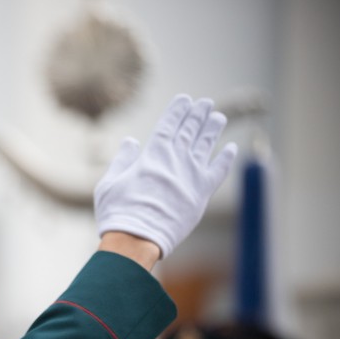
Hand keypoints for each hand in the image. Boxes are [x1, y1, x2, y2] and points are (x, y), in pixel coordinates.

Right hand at [94, 94, 236, 258]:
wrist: (137, 239)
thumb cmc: (118, 212)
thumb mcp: (110, 182)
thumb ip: (123, 160)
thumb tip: (131, 142)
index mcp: (152, 155)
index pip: (168, 124)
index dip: (177, 110)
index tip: (184, 100)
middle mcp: (175, 160)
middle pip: (189, 130)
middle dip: (197, 114)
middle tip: (204, 103)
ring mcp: (191, 176)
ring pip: (206, 145)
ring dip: (212, 129)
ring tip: (218, 117)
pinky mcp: (201, 194)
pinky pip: (218, 171)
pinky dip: (225, 159)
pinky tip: (230, 149)